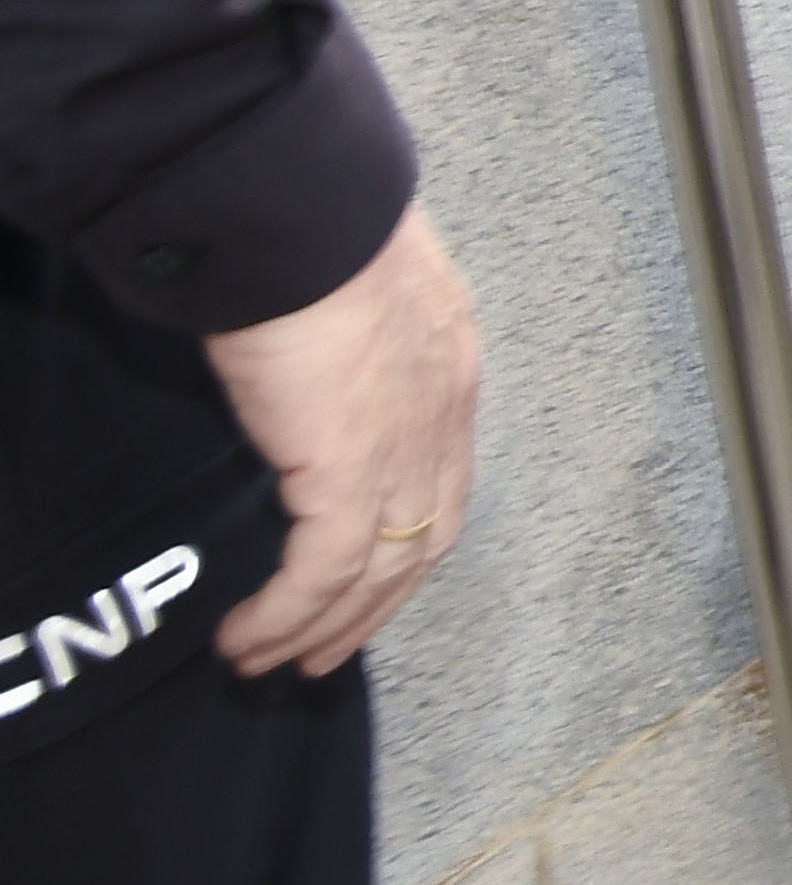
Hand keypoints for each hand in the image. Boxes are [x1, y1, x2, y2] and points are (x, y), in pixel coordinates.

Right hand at [200, 207, 478, 677]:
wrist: (307, 225)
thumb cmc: (318, 237)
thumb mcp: (358, 291)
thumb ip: (353, 340)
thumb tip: (309, 366)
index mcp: (451, 369)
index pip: (444, 478)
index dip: (408, 537)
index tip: (370, 577)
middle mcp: (443, 418)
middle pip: (423, 541)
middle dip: (373, 605)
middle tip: (324, 648)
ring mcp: (404, 451)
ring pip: (376, 573)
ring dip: (321, 627)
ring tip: (268, 659)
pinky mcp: (349, 475)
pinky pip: (323, 573)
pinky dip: (288, 615)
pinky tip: (248, 638)